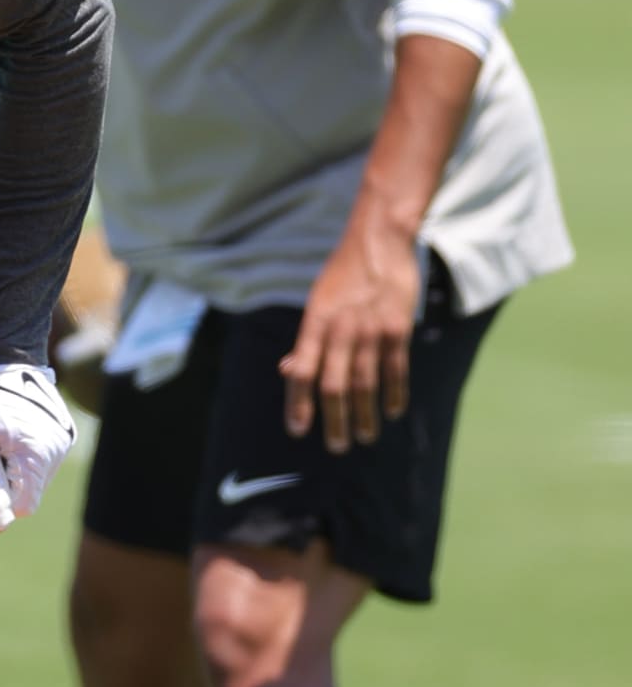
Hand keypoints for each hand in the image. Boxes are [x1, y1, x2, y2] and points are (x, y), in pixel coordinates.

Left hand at [0, 361, 76, 532]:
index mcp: (37, 455)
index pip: (23, 506)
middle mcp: (57, 449)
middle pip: (29, 492)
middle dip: (3, 482)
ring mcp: (62, 439)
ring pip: (34, 476)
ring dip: (11, 468)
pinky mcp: (61, 431)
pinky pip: (40, 459)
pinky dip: (21, 455)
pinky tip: (6, 433)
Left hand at [279, 214, 419, 452]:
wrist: (380, 240)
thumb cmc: (343, 273)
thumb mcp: (317, 302)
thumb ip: (306, 339)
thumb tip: (288, 370)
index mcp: (315, 324)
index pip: (302, 372)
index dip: (298, 404)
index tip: (298, 430)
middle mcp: (341, 330)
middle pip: (333, 386)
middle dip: (333, 421)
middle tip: (336, 447)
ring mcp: (371, 331)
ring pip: (364, 384)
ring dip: (364, 415)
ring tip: (363, 437)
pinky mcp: (398, 329)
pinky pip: (395, 370)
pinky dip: (394, 394)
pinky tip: (392, 412)